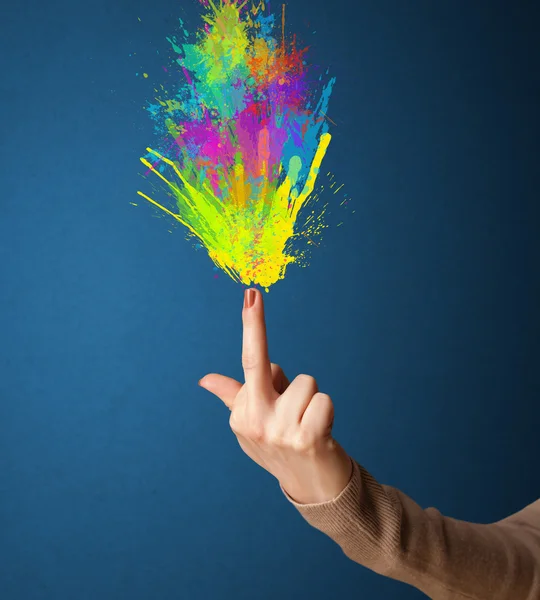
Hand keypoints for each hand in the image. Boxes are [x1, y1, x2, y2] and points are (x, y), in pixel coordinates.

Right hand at [198, 288, 352, 504]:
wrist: (312, 487)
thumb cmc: (281, 446)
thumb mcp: (252, 422)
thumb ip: (232, 395)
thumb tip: (205, 379)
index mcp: (240, 413)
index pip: (249, 362)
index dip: (252, 325)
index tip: (251, 294)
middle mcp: (254, 422)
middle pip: (261, 364)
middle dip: (253, 326)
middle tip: (252, 293)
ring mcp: (279, 433)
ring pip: (306, 383)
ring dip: (312, 399)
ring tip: (308, 423)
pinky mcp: (307, 439)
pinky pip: (324, 400)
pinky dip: (327, 412)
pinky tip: (320, 434)